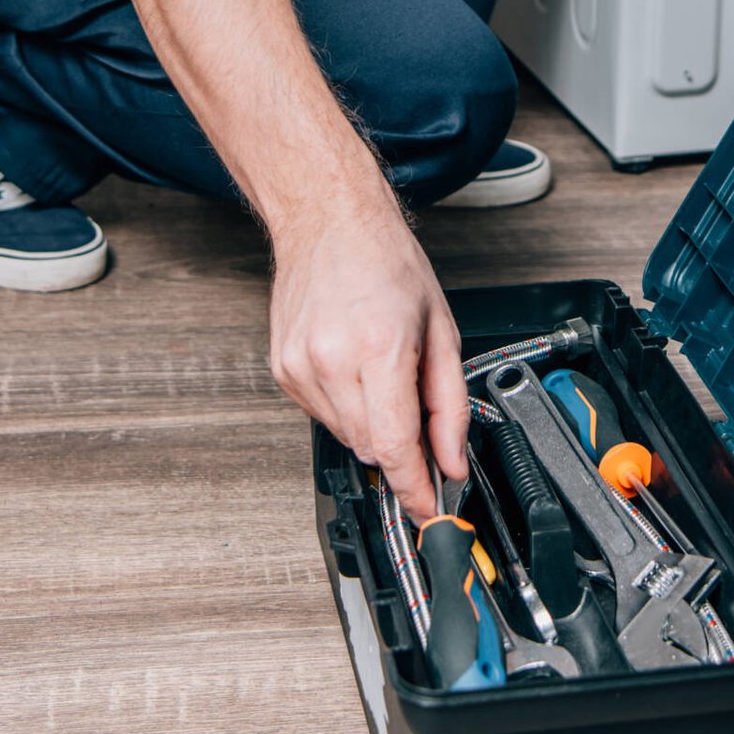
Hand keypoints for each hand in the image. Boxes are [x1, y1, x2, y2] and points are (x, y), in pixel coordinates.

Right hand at [267, 191, 468, 523]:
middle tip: (420, 418)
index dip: (414, 489)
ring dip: (372, 425)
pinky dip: (346, 407)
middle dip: (401, 449)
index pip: (393, 447)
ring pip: (346, 436)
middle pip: (370, 448)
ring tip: (383, 372)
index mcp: (378, 347)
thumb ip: (450, 406)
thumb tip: (452, 461)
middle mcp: (331, 360)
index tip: (430, 511)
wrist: (328, 222)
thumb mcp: (442, 330)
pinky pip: (322, 415)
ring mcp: (299, 367)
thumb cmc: (386, 262)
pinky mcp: (282, 370)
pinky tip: (354, 366)